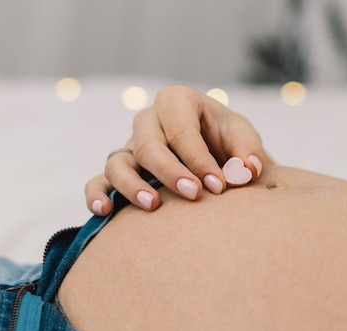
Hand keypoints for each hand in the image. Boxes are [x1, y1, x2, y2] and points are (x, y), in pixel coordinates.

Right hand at [85, 85, 271, 215]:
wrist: (216, 152)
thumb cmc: (228, 141)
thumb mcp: (244, 138)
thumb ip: (248, 151)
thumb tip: (248, 170)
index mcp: (177, 101)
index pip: (182, 129)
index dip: (199, 159)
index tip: (219, 186)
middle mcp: (148, 120)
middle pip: (148, 145)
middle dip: (171, 172)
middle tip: (194, 195)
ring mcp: (130, 145)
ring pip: (119, 162)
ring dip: (132, 185)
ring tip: (153, 206)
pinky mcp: (121, 170)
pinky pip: (99, 180)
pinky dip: (97, 195)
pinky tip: (105, 212)